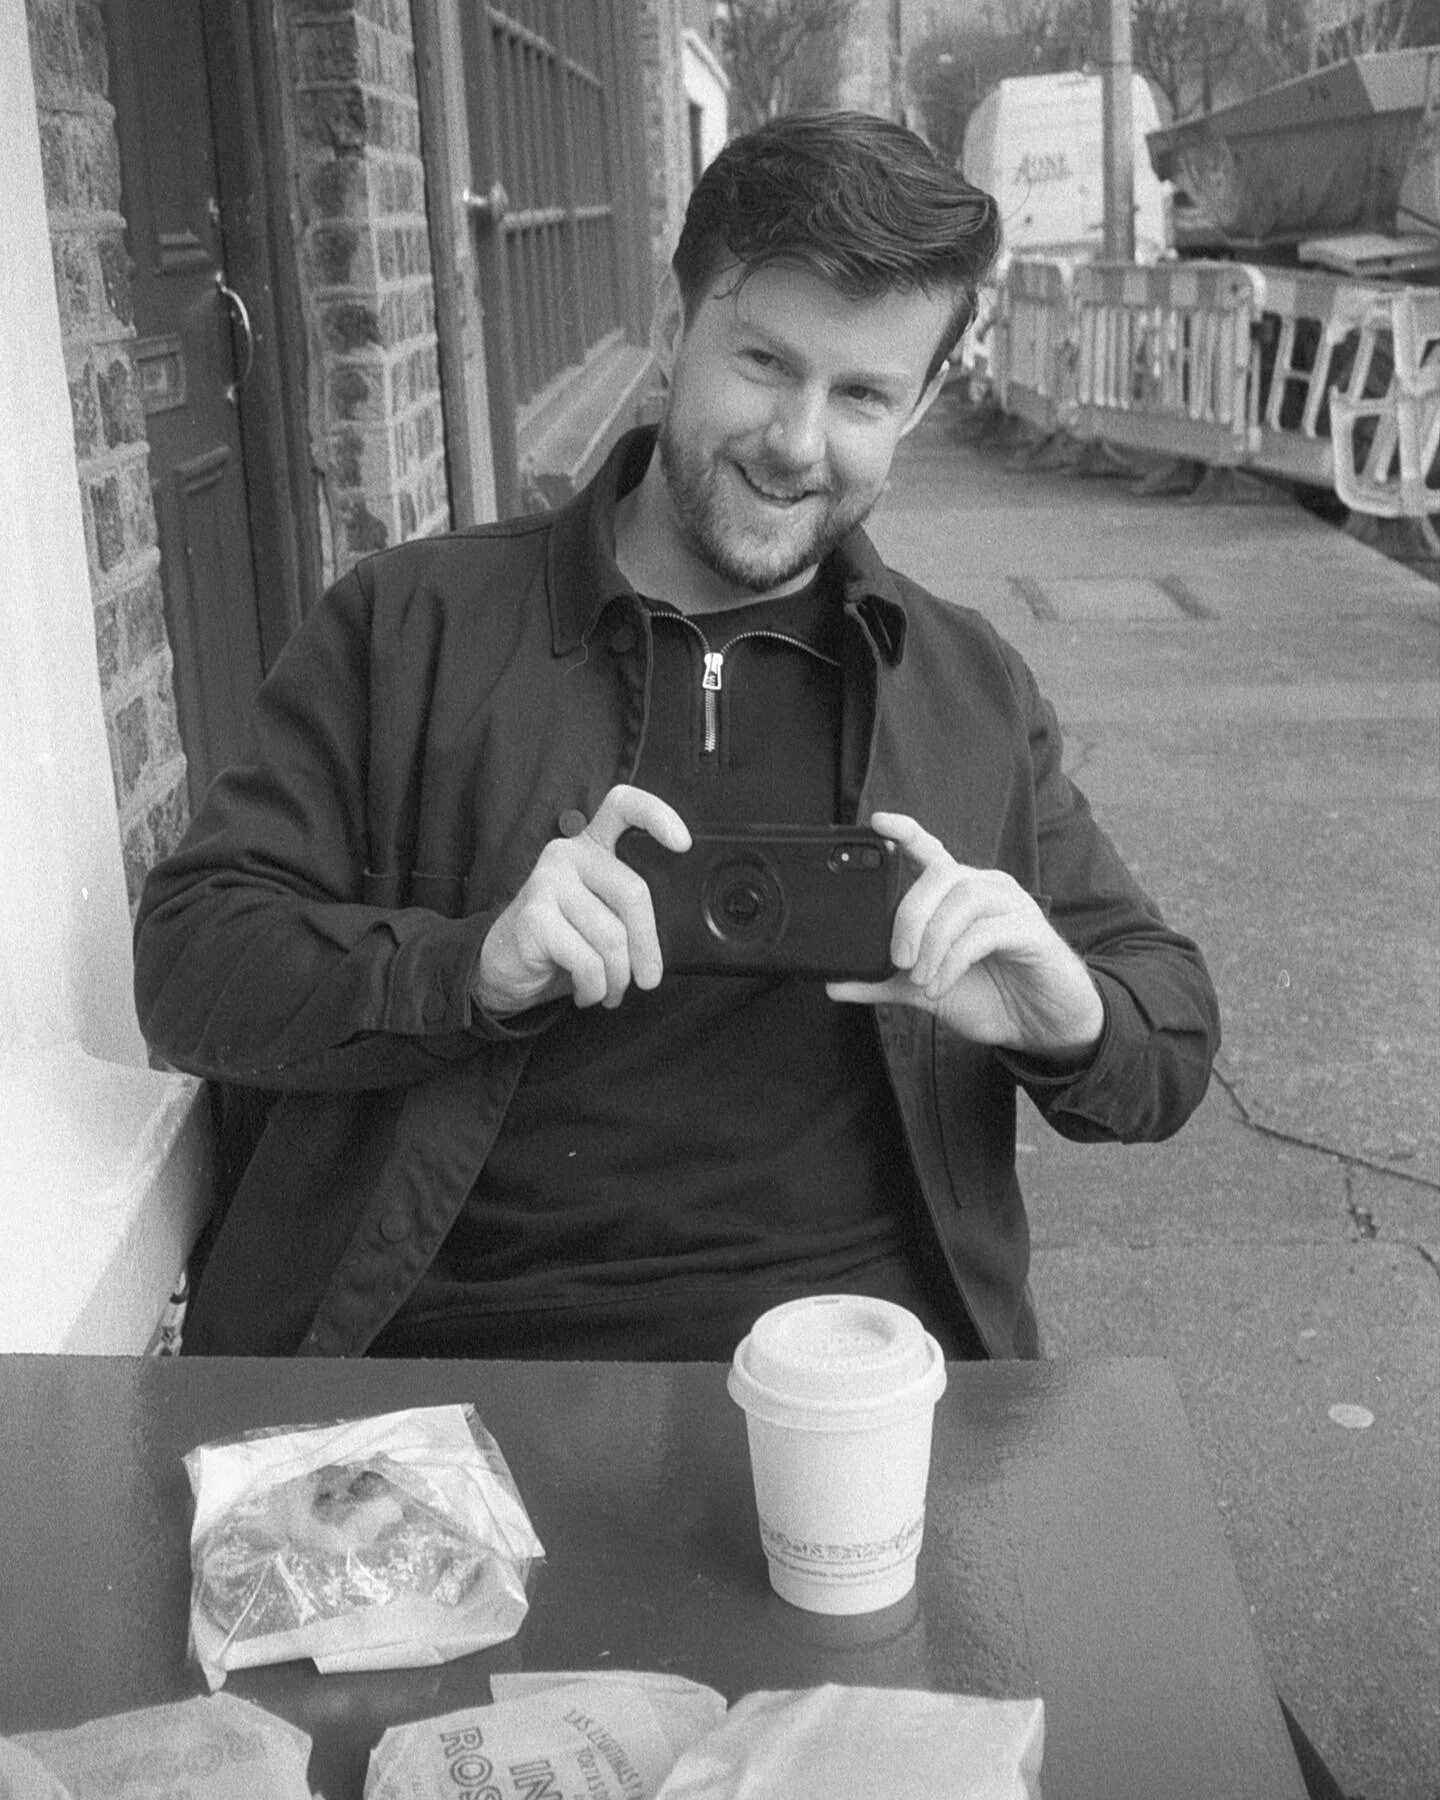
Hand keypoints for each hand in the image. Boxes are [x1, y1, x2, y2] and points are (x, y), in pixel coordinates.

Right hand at [474, 785, 690, 1014]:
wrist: (505, 969)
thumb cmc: (562, 942)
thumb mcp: (602, 917)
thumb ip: (629, 910)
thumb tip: (666, 942)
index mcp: (592, 846)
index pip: (623, 807)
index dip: (657, 816)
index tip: (683, 843)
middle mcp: (568, 854)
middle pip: (633, 893)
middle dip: (647, 947)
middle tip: (647, 978)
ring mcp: (547, 881)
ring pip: (612, 936)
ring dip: (618, 977)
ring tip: (610, 989)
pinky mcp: (534, 916)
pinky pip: (588, 961)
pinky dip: (594, 988)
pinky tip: (585, 991)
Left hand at [827, 812, 1103, 1056]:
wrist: (1040, 1026)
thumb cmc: (988, 996)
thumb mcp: (924, 990)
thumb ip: (882, 983)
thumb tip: (834, 984)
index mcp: (958, 895)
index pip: (932, 852)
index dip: (907, 833)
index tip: (877, 822)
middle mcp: (986, 889)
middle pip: (941, 875)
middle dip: (910, 915)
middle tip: (898, 959)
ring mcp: (1012, 906)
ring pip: (963, 899)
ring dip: (934, 940)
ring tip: (921, 978)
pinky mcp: (1031, 931)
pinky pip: (987, 932)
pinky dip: (956, 959)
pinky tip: (942, 983)